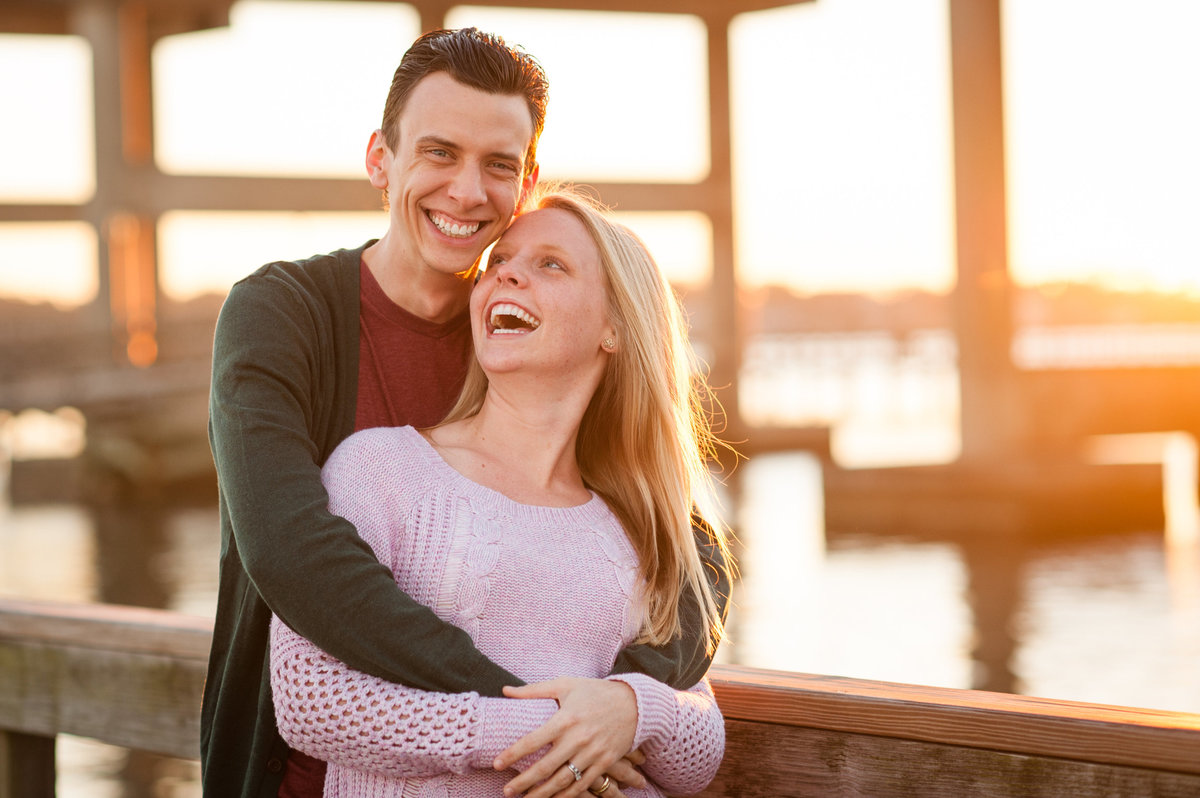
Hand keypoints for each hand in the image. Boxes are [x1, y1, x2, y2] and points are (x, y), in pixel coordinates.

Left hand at [494, 677, 643, 797]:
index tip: (496, 764)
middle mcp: (578, 738)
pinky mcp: (605, 762)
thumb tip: (505, 690)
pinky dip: (567, 795)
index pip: (533, 740)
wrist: (636, 703)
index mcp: (565, 718)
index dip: (513, 754)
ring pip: (563, 780)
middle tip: (507, 791)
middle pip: (545, 766)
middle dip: (523, 781)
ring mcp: (593, 753)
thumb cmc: (595, 691)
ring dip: (542, 793)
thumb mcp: (566, 684)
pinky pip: (583, 784)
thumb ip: (534, 690)